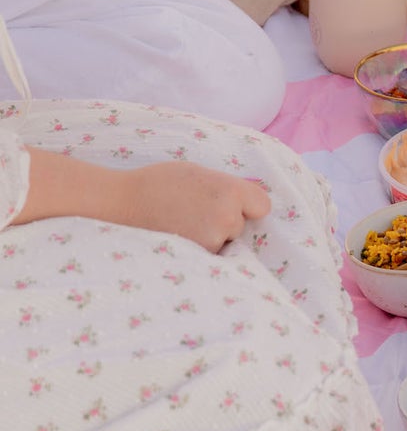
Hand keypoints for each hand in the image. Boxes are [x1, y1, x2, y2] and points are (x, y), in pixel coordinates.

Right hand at [112, 163, 271, 250]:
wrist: (121, 202)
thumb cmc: (158, 183)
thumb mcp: (198, 173)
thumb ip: (226, 187)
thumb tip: (250, 204)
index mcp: (230, 190)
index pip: (262, 205)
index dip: (248, 206)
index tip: (231, 204)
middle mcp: (228, 216)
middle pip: (241, 224)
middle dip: (225, 221)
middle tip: (194, 211)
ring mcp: (214, 239)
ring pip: (226, 241)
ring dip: (212, 236)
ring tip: (183, 223)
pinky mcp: (199, 256)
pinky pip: (210, 254)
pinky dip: (199, 249)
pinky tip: (179, 236)